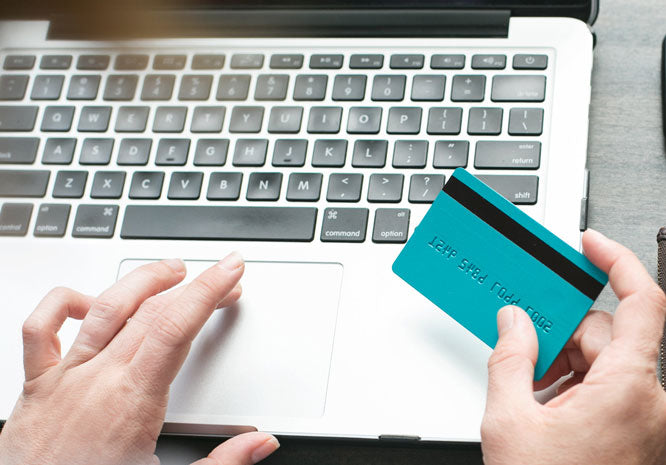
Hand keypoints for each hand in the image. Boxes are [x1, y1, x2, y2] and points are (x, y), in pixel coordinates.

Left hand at [0, 253, 279, 464]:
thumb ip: (222, 463)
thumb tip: (261, 443)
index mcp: (134, 403)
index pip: (177, 327)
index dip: (208, 291)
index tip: (229, 271)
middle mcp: (98, 381)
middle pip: (153, 312)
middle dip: (195, 287)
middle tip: (221, 280)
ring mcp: (65, 379)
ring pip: (105, 308)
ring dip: (143, 281)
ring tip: (171, 270)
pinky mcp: (36, 387)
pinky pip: (39, 330)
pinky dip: (62, 304)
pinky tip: (88, 300)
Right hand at [481, 229, 665, 464]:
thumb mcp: (511, 421)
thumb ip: (509, 358)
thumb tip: (513, 321)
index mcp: (629, 390)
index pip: (643, 302)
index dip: (617, 262)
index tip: (590, 245)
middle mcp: (650, 402)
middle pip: (609, 335)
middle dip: (562, 336)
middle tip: (525, 347)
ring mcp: (645, 420)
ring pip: (606, 363)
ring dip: (565, 366)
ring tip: (531, 394)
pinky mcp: (637, 433)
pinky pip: (610, 389)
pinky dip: (576, 388)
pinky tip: (546, 409)